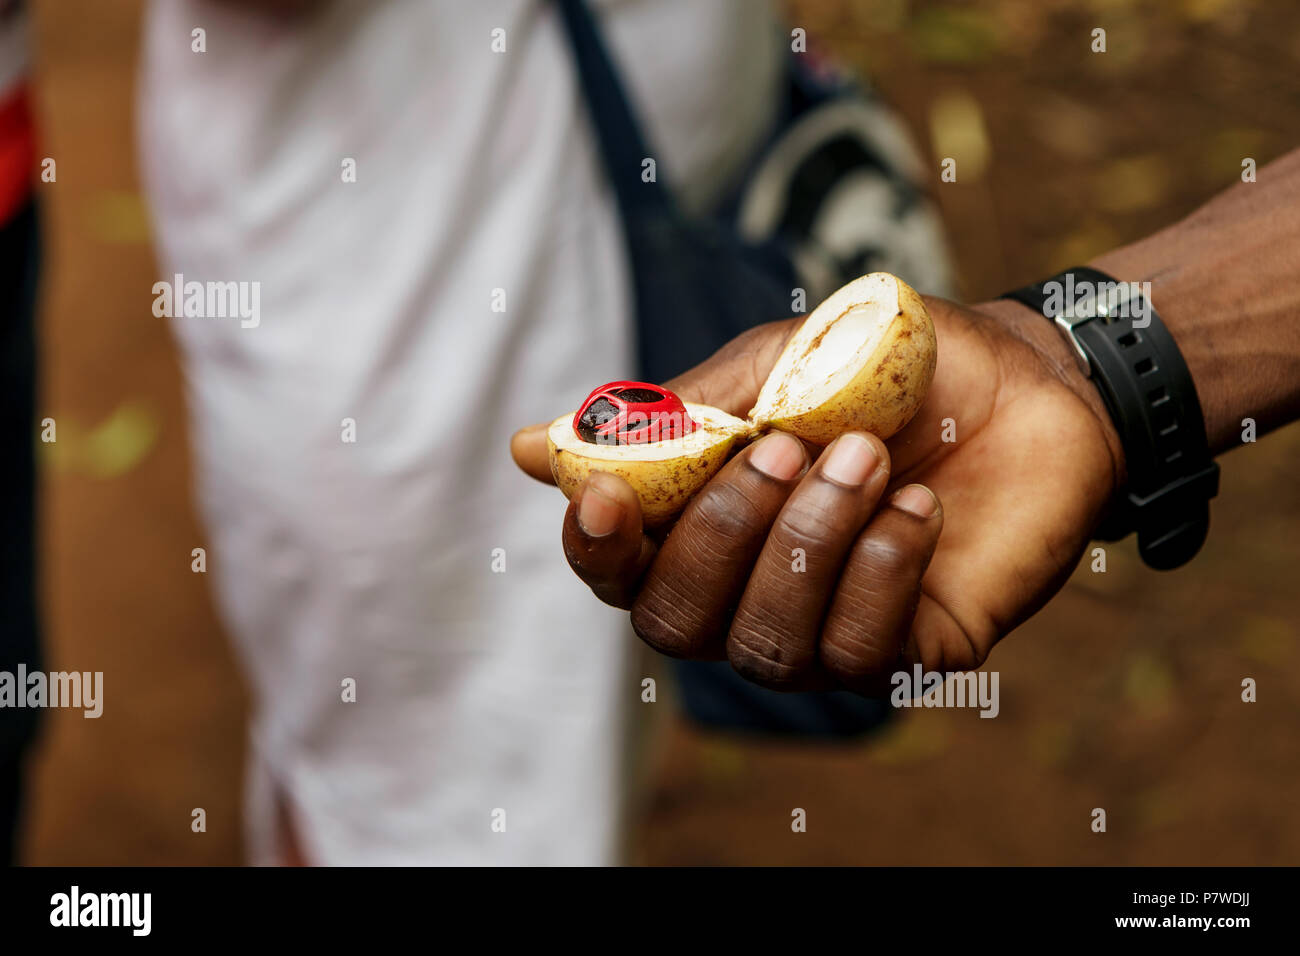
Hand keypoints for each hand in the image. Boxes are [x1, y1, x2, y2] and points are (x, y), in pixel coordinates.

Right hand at [511, 297, 1123, 691]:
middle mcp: (752, 594)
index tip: (610, 501)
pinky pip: (860, 653)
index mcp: (707, 528)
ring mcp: (826, 630)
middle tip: (791, 448)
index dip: (600, 552)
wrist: (1027, 382)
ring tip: (864, 457)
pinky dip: (879, 570)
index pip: (622, 575)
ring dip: (808, 543)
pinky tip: (917, 507)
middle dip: (723, 536)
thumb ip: (671, 421)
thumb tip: (530, 450)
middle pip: (676, 624)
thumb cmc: (885, 372)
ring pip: (764, 646)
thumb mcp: (771, 372)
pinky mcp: (909, 652)